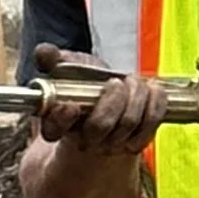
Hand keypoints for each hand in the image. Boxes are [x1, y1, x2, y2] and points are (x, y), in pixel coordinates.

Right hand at [29, 44, 169, 149]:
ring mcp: (111, 144)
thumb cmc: (84, 85)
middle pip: (99, 127)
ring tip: (134, 80)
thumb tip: (44, 53)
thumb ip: (54, 60)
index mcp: (59, 123)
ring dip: (135, 98)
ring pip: (127, 125)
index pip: (54, 129)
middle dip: (111, 101)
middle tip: (116, 82)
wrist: (109, 101)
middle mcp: (84, 139)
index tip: (70, 105)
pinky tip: (153, 89)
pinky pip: (149, 129)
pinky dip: (154, 106)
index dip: (61, 118)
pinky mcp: (135, 143)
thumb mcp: (68, 69)